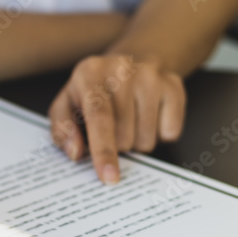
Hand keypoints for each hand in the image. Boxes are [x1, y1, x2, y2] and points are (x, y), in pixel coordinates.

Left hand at [48, 55, 185, 183]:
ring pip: (147, 140)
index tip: (109, 177)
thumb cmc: (94, 90)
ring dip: (137, 141)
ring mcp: (151, 76)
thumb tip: (75, 152)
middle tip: (113, 128)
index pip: (99, 117)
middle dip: (117, 145)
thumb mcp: (67, 103)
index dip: (103, 150)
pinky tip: (151, 115)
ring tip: (131, 119)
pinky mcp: (174, 86)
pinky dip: (160, 134)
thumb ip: (62, 130)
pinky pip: (170, 133)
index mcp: (89, 73)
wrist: (133, 59)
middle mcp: (122, 70)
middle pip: (124, 137)